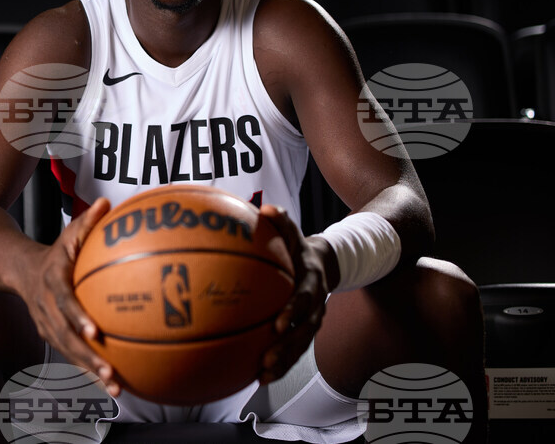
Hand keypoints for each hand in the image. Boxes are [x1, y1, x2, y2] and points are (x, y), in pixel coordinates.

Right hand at [18, 197, 120, 395]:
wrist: (19, 270)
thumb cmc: (55, 251)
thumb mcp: (68, 232)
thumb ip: (87, 220)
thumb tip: (106, 202)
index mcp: (52, 282)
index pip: (63, 301)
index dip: (77, 317)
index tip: (95, 332)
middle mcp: (46, 308)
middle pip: (65, 337)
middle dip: (86, 357)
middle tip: (110, 371)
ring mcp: (47, 325)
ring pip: (67, 352)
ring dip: (89, 371)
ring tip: (115, 387)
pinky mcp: (51, 336)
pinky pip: (71, 356)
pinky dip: (89, 371)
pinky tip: (113, 385)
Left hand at [258, 204, 336, 383]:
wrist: (326, 264)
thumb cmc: (299, 248)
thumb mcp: (293, 233)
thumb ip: (282, 222)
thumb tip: (266, 208)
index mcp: (312, 281)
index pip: (305, 298)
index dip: (294, 311)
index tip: (278, 323)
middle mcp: (316, 305)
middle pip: (304, 331)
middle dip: (287, 348)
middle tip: (267, 359)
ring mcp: (313, 321)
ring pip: (300, 347)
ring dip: (283, 363)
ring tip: (262, 375)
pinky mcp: (305, 332)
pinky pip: (294, 352)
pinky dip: (280, 365)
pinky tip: (258, 377)